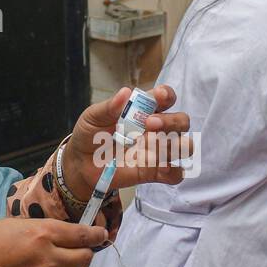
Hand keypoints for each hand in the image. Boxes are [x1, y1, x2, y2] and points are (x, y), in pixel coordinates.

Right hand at [0, 218, 107, 266]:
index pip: (82, 235)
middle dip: (88, 251)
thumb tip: (56, 233)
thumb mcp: (11, 225)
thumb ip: (38, 230)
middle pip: (85, 257)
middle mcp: (50, 257)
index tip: (101, 232)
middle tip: (84, 247)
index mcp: (43, 233)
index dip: (96, 233)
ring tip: (70, 260)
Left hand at [65, 86, 191, 197]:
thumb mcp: (93, 117)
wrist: (81, 164)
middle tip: (149, 124)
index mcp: (144, 110)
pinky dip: (173, 172)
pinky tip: (160, 169)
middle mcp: (157, 129)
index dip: (167, 95)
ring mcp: (157, 151)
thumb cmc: (90, 135)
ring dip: (173, 146)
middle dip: (170, 122)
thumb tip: (125, 92)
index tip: (159, 97)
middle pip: (182, 121)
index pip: (166, 97)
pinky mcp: (154, 172)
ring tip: (149, 148)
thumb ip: (108, 107)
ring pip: (185, 146)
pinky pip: (176, 174)